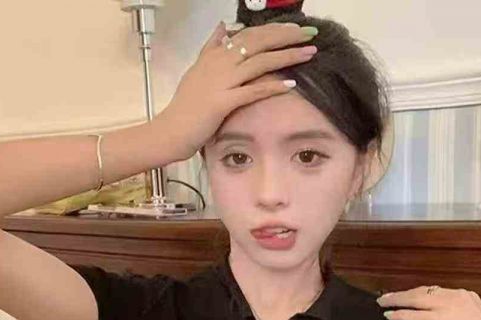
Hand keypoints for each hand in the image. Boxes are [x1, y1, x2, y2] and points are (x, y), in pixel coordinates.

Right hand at [151, 21, 317, 161]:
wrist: (171, 131)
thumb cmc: (186, 106)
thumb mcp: (197, 70)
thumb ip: (211, 47)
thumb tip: (223, 27)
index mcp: (216, 54)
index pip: (250, 34)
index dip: (274, 30)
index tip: (295, 28)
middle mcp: (220, 62)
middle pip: (259, 42)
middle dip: (287, 36)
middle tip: (309, 34)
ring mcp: (221, 81)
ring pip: (259, 62)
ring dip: (287, 56)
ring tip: (309, 53)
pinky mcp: (222, 102)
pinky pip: (252, 91)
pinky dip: (272, 86)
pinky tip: (291, 84)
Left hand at [376, 286, 480, 319]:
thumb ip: (454, 319)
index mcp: (466, 295)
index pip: (435, 291)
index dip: (417, 293)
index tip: (405, 296)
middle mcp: (457, 295)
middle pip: (423, 291)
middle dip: (403, 294)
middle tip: (386, 297)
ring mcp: (449, 305)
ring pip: (416, 298)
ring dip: (397, 300)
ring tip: (382, 303)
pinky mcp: (442, 317)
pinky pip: (415, 314)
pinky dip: (401, 314)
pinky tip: (390, 316)